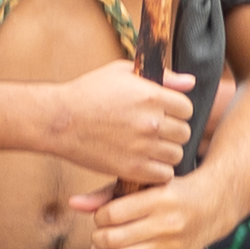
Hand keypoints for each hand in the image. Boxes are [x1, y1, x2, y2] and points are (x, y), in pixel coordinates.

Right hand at [45, 62, 196, 189]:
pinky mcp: (131, 168)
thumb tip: (191, 82)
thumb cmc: (88, 92)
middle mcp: (151, 121)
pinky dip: (157, 171)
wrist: (58, 120)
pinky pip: (163, 175)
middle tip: (154, 132)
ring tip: (148, 147)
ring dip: (165, 152)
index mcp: (151, 95)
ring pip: (176, 155)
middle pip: (184, 132)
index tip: (162, 114)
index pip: (186, 108)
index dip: (175, 111)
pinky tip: (144, 162)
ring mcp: (142, 147)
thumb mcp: (123, 73)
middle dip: (171, 132)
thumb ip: (161, 76)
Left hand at [79, 170, 223, 248]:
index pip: (113, 214)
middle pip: (114, 239)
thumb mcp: (144, 184)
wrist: (212, 207)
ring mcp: (170, 248)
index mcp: (159, 199)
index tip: (101, 218)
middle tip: (99, 236)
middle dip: (97, 239)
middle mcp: (167, 225)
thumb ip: (107, 194)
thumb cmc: (172, 192)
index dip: (98, 218)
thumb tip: (73, 203)